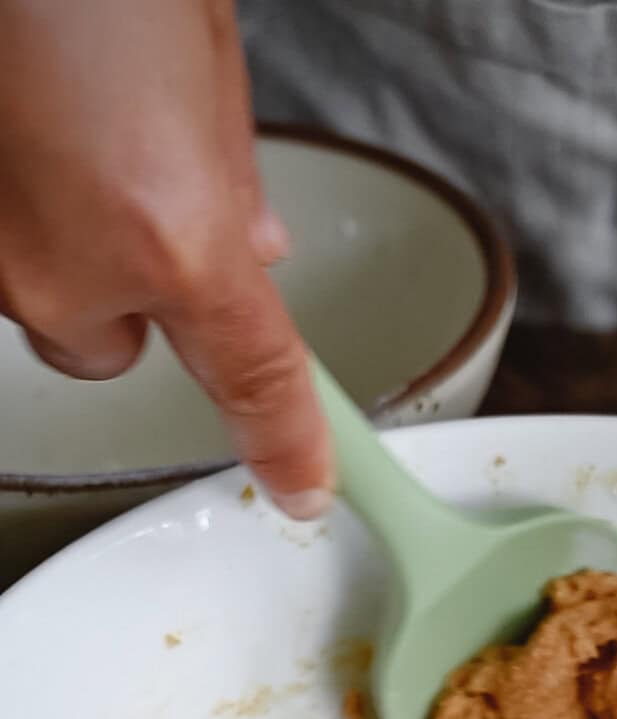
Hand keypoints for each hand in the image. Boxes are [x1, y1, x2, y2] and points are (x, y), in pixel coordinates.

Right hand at [0, 0, 329, 516]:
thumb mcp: (207, 50)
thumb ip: (228, 169)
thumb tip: (248, 238)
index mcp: (170, 234)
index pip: (251, 377)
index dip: (284, 439)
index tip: (304, 486)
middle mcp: (61, 269)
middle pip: (104, 344)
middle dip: (131, 285)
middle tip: (132, 177)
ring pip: (31, 294)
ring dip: (55, 236)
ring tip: (61, 111)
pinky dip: (10, 197)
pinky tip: (25, 112)